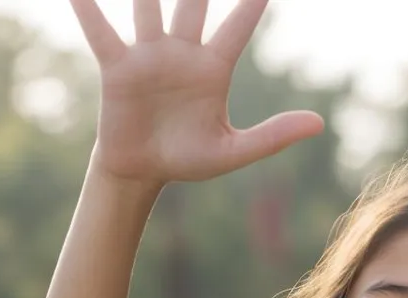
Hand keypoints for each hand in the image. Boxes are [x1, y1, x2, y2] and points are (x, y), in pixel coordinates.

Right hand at [69, 0, 323, 183]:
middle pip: (193, 2)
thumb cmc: (188, 159)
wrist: (143, 172)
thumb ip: (273, 135)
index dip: (252, 3)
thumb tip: (319, 124)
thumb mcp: (235, 151)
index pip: (238, 27)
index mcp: (213, 69)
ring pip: (147, 5)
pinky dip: (88, 8)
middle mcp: (182, 52)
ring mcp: (149, 55)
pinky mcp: (117, 67)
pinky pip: (101, 31)